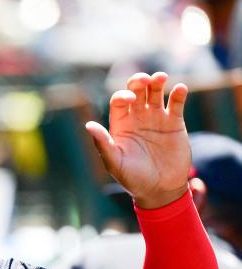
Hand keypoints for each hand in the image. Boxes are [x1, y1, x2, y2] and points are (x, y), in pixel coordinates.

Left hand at [86, 71, 189, 208]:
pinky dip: (179, 94)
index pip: (119, 101)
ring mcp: (156, 119)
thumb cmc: (132, 178)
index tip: (130, 100)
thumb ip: (102, 144)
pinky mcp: (175, 123)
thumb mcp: (114, 163)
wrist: (159, 190)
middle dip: (139, 82)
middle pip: (137, 91)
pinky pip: (176, 103)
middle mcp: (137, 118)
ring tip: (161, 78)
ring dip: (158, 82)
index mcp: (120, 125)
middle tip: (145, 80)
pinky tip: (180, 89)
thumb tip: (88, 125)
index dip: (123, 96)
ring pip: (156, 93)